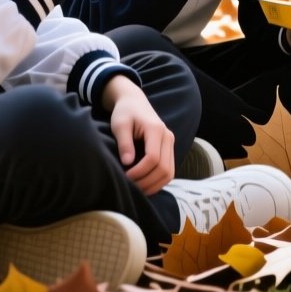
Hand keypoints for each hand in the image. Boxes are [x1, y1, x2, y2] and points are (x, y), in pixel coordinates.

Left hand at [105, 76, 174, 193]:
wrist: (134, 102)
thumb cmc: (125, 112)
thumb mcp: (120, 124)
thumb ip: (124, 143)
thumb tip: (127, 163)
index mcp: (156, 130)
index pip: (153, 158)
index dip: (139, 171)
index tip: (125, 176)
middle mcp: (168, 137)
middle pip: (164, 168)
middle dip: (147, 182)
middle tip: (130, 187)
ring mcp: (170, 144)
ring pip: (169, 173)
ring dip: (154, 185)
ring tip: (137, 189)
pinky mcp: (169, 149)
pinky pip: (168, 170)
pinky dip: (158, 181)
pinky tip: (144, 184)